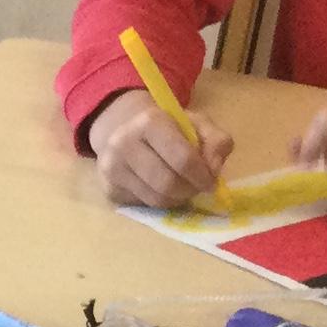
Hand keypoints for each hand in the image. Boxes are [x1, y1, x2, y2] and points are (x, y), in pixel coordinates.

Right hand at [89, 86, 232, 209]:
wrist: (125, 130)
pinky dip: (161, 202)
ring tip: (182, 188)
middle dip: (189, 190)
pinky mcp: (109, 189)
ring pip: (156, 199)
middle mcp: (124, 144)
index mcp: (149, 122)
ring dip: (177, 199)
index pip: (182, 158)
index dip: (202, 175)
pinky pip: (144, 205)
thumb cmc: (168, 128)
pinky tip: (163, 189)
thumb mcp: (197, 124)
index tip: (211, 182)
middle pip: (168, 184)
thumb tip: (214, 170)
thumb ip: (216, 142)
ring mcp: (112, 169)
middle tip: (197, 188)